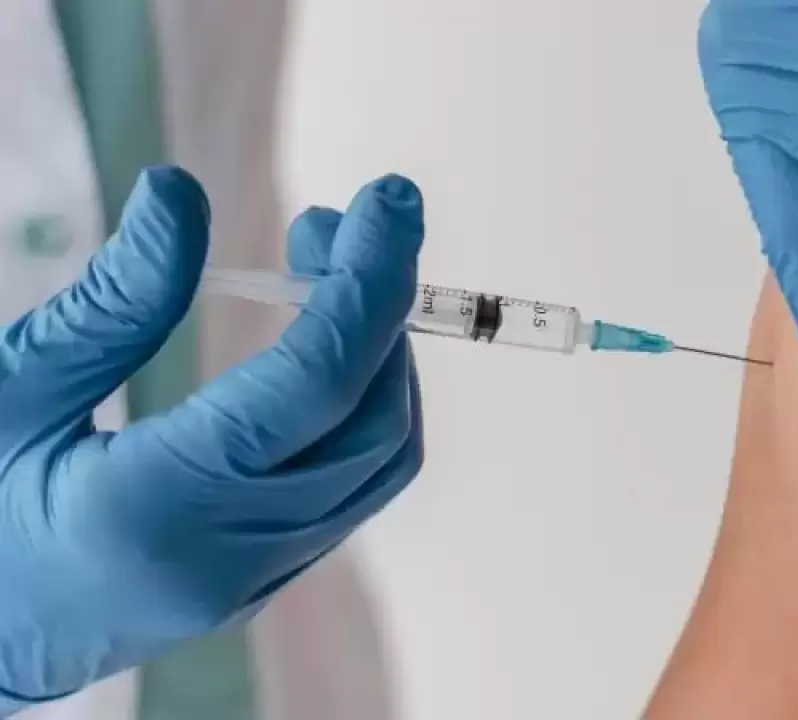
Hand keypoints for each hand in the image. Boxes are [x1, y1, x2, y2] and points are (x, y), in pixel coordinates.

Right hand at [0, 167, 423, 709]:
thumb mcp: (5, 395)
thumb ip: (107, 305)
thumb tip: (181, 193)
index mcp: (156, 508)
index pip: (315, 385)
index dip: (368, 281)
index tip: (391, 199)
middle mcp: (229, 556)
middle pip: (372, 424)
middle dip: (379, 309)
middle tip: (333, 224)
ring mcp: (254, 580)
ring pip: (377, 461)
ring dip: (379, 356)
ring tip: (329, 273)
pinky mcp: (261, 583)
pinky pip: (352, 489)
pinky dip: (360, 405)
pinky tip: (318, 349)